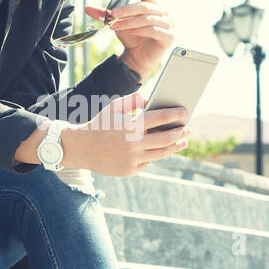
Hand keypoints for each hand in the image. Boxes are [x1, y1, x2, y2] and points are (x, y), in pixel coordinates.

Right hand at [62, 92, 189, 177]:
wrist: (80, 148)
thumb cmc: (99, 124)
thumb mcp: (113, 107)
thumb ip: (133, 100)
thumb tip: (150, 98)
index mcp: (131, 125)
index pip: (161, 118)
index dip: (176, 114)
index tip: (185, 111)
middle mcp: (134, 143)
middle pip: (166, 138)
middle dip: (180, 132)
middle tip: (188, 129)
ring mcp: (133, 159)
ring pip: (161, 153)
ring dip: (174, 147)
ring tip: (182, 142)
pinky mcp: (130, 170)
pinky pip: (148, 162)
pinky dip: (154, 155)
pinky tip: (160, 150)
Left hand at [84, 0, 171, 78]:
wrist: (137, 57)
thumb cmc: (131, 37)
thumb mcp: (116, 23)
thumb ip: (104, 15)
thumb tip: (87, 7)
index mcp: (150, 3)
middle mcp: (160, 11)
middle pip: (145, 5)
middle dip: (127, 10)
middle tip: (113, 14)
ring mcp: (166, 24)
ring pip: (147, 18)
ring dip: (130, 21)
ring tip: (116, 26)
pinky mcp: (168, 36)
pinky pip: (154, 30)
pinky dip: (140, 30)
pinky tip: (130, 32)